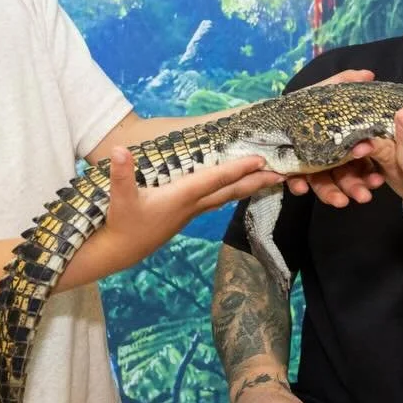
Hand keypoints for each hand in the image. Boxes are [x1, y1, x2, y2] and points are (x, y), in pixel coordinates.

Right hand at [98, 147, 281, 271]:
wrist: (119, 252)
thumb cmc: (121, 224)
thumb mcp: (119, 198)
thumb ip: (121, 174)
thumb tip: (119, 150)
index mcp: (181, 197)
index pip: (214, 180)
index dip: (237, 169)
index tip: (260, 161)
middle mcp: (192, 206)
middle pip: (230, 191)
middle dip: (256, 181)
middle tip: (283, 173)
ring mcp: (191, 212)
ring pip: (226, 197)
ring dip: (248, 187)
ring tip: (268, 179)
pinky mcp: (185, 215)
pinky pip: (216, 201)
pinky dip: (232, 191)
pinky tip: (237, 189)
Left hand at [285, 68, 386, 207]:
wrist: (262, 115)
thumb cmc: (301, 105)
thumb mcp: (322, 92)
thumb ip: (343, 83)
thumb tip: (368, 74)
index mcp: (340, 141)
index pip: (360, 160)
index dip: (370, 170)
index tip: (379, 178)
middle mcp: (328, 156)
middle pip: (345, 175)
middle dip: (356, 187)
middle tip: (364, 196)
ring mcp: (309, 165)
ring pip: (324, 183)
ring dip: (332, 193)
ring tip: (340, 202)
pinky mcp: (289, 171)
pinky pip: (295, 181)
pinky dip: (298, 185)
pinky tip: (301, 187)